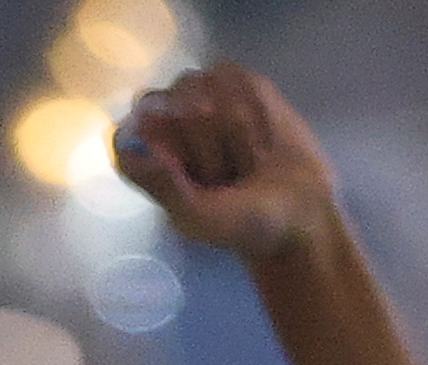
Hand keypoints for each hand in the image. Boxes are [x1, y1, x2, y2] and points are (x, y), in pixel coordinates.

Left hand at [113, 64, 338, 263]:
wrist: (299, 212)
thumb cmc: (240, 223)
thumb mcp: (195, 217)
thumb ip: (160, 185)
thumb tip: (128, 146)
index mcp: (149, 158)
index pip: (133, 125)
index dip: (160, 139)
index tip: (184, 166)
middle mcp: (171, 124)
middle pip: (170, 102)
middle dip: (203, 139)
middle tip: (224, 176)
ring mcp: (206, 100)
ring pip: (204, 85)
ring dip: (231, 125)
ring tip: (245, 159)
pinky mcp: (243, 87)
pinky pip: (238, 78)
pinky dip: (254, 107)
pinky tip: (263, 136)